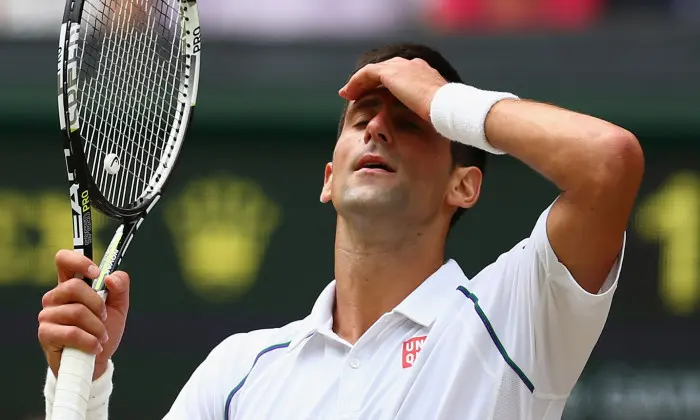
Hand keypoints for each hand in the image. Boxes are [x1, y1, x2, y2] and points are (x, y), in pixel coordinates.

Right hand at [38, 250, 130, 379]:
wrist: (95, 363)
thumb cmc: (103, 331)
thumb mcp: (119, 308)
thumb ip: (120, 288)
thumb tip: (111, 277)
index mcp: (71, 285)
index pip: (64, 260)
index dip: (79, 261)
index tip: (96, 273)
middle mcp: (56, 297)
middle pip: (74, 287)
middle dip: (98, 304)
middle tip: (105, 317)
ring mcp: (48, 315)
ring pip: (76, 311)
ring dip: (97, 327)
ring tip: (101, 336)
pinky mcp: (45, 334)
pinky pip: (72, 332)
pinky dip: (90, 341)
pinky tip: (95, 347)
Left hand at [338, 57, 447, 121]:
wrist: (446, 107)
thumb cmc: (445, 117)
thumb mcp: (435, 113)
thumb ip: (426, 114)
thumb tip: (426, 126)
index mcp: (426, 74)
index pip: (401, 75)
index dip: (387, 85)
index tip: (378, 96)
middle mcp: (413, 66)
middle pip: (385, 70)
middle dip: (370, 81)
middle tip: (357, 93)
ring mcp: (402, 67)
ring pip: (373, 71)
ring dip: (359, 82)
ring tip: (348, 94)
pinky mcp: (391, 73)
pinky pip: (366, 74)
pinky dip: (356, 83)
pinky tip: (348, 94)